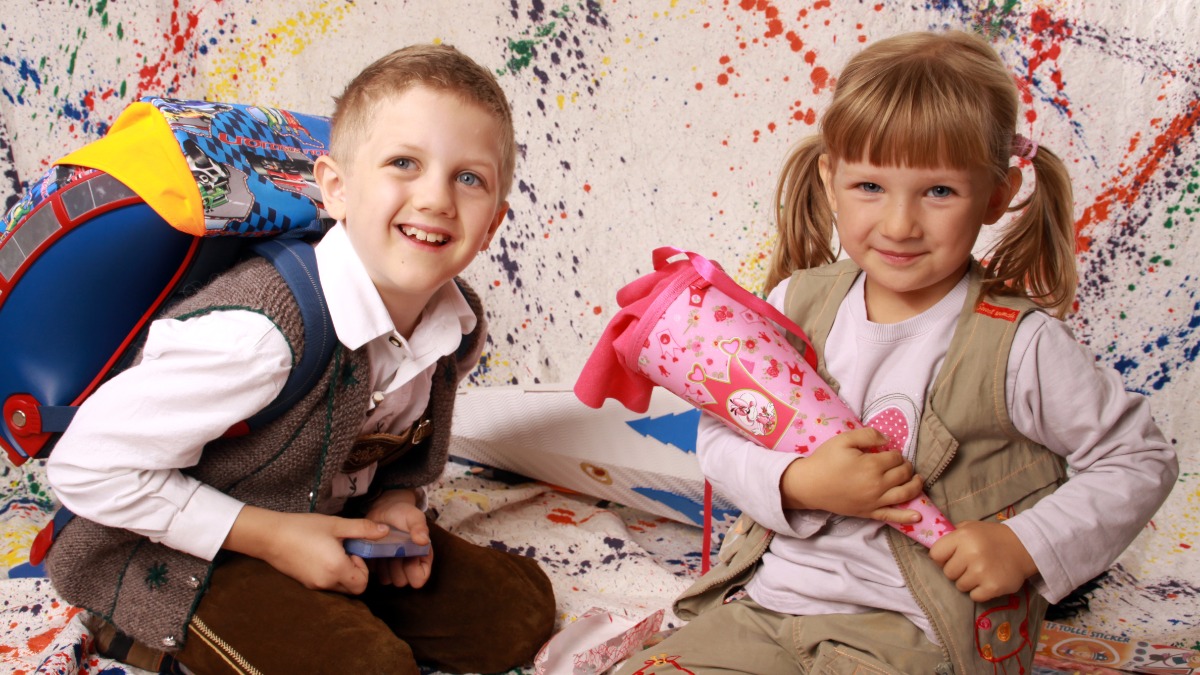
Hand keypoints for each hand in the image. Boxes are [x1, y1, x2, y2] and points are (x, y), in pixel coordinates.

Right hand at [224, 505, 391, 593]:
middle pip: (352, 589)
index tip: (354, 552)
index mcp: (336, 569)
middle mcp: (326, 583)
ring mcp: (314, 586)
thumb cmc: (304, 528)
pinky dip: (330, 574)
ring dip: (343, 573)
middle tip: (345, 552)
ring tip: (332, 552)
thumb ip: (363, 529)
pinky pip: (326, 585)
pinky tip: (321, 556)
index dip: (363, 569)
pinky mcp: (305, 584)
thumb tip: (386, 531)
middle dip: (355, 572)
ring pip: (339, 587)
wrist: (270, 536)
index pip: (362, 584)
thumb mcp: (336, 525)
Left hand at [364, 489, 433, 588]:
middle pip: (402, 582)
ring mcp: (392, 568)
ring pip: (388, 580)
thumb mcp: (413, 516)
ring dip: (385, 566)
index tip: (407, 554)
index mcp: (422, 557)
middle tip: (394, 549)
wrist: (384, 510)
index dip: (412, 569)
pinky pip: (375, 574)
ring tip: (385, 549)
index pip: (419, 578)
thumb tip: (423, 541)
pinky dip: (375, 564)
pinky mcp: (378, 566)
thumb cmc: (403, 513)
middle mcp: (409, 566)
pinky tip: (376, 551)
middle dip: (396, 566)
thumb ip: (419, 527)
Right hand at [780, 427, 923, 522]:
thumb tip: (888, 439)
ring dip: (914, 485)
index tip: (889, 452)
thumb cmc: (825, 460)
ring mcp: (875, 501)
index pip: (895, 458)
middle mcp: (877, 484)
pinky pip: (892, 516)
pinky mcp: (869, 512)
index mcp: (872, 465)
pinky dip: (907, 516)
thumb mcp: (843, 440)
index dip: (895, 453)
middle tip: (901, 463)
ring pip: (905, 494)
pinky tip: (919, 515)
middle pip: (903, 474)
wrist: (809, 485)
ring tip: (917, 479)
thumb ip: (868, 435)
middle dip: (906, 466)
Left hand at [929, 520, 1038, 601]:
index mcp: (962, 536)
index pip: (935, 555)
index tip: (950, 558)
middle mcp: (970, 553)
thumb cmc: (992, 537)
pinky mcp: (993, 587)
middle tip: (969, 565)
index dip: (941, 558)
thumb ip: (952, 535)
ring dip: (968, 581)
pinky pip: (974, 596)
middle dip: (956, 571)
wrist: (1024, 547)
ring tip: (981, 572)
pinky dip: (980, 591)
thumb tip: (932, 546)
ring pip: (960, 586)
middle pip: (947, 573)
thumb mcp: (970, 527)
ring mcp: (982, 571)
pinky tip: (988, 581)